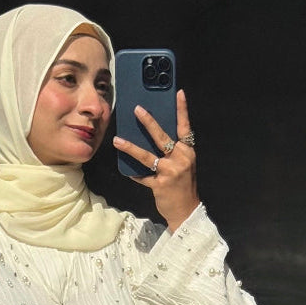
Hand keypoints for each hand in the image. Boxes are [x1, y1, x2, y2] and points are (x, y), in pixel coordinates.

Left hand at [113, 89, 198, 231]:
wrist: (187, 211)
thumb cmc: (184, 186)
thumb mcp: (184, 165)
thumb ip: (173, 151)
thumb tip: (155, 135)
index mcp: (188, 152)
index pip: (185, 127)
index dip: (182, 110)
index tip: (178, 93)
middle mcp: (180, 159)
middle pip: (162, 137)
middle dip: (148, 122)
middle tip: (137, 109)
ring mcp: (170, 172)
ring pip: (147, 156)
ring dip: (130, 148)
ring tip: (117, 140)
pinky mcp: (160, 185)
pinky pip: (142, 177)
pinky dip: (134, 174)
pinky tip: (126, 171)